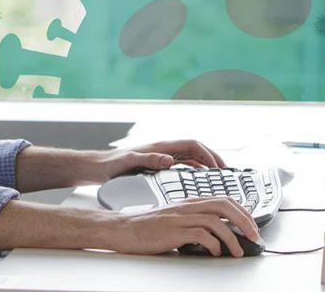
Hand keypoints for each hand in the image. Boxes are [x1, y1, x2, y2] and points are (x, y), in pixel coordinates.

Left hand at [97, 139, 225, 182]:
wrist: (99, 168)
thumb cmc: (112, 165)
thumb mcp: (130, 162)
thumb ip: (149, 160)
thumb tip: (170, 160)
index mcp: (161, 147)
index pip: (192, 145)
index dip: (208, 153)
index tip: (219, 166)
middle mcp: (164, 150)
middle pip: (195, 150)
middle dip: (212, 158)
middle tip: (225, 171)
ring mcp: (162, 156)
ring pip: (190, 157)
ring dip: (205, 163)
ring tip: (217, 175)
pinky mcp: (158, 164)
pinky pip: (182, 164)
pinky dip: (194, 169)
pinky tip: (198, 179)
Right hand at [104, 197, 259, 257]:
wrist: (124, 229)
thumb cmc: (148, 227)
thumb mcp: (175, 220)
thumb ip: (194, 222)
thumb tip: (217, 235)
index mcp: (189, 202)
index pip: (223, 199)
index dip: (241, 211)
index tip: (251, 224)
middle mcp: (187, 206)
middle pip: (224, 205)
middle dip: (244, 220)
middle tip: (253, 235)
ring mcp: (180, 217)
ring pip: (216, 221)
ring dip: (232, 237)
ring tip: (237, 250)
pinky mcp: (174, 231)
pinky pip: (201, 235)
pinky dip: (213, 244)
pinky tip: (215, 252)